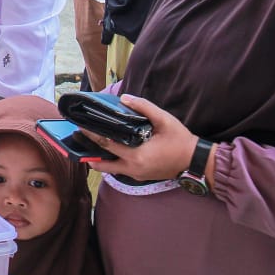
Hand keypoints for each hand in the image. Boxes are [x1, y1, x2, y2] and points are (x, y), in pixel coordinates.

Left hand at [85, 94, 202, 181]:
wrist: (196, 161)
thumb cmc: (180, 140)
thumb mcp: (164, 120)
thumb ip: (144, 107)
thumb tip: (124, 98)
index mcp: (137, 155)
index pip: (107, 144)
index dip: (91, 135)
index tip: (80, 126)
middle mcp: (133, 168)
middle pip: (103, 163)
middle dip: (88, 152)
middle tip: (79, 139)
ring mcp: (136, 175)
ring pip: (110, 169)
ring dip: (99, 159)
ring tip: (88, 144)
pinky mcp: (140, 176)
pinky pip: (120, 170)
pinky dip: (111, 161)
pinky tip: (106, 150)